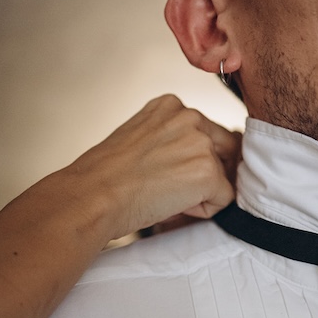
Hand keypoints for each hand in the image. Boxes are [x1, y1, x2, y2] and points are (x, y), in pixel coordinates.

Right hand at [65, 95, 241, 240]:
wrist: (92, 196)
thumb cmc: (105, 177)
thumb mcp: (140, 140)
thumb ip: (172, 140)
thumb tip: (197, 160)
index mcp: (170, 106)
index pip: (207, 133)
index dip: (191, 161)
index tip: (164, 172)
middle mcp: (189, 116)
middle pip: (225, 150)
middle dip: (206, 174)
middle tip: (166, 187)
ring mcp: (201, 143)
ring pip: (222, 177)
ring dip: (199, 193)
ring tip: (161, 194)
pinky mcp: (207, 173)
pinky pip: (223, 200)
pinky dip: (201, 211)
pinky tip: (170, 204)